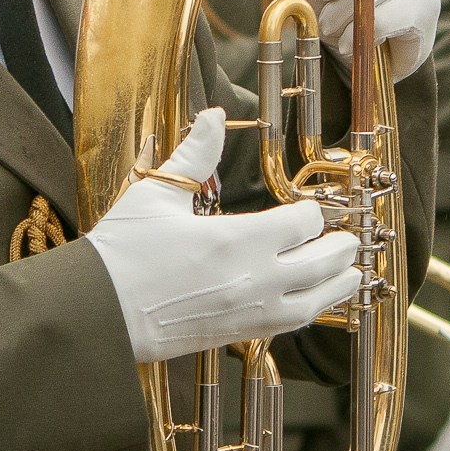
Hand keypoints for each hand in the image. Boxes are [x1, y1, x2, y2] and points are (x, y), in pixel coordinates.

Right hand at [85, 109, 361, 361]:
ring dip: (339, 282)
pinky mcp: (240, 335)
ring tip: (351, 271)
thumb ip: (195, 154)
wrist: (98, 315)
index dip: (311, 210)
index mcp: (240, 239)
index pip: (305, 221)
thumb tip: (214, 115)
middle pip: (324, 261)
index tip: (309, 205)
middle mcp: (257, 279)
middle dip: (339, 245)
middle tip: (347, 236)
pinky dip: (313, 310)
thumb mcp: (158, 194)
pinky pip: (293, 324)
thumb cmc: (123, 253)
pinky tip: (315, 302)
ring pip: (319, 300)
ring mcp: (252, 312)